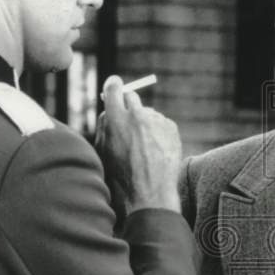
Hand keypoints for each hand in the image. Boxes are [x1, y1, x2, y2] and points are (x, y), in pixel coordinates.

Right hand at [95, 75, 181, 214]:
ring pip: (147, 113)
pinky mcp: (171, 127)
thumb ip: (105, 126)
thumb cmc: (121, 174)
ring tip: (143, 146)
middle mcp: (136, 114)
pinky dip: (157, 132)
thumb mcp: (103, 150)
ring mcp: (156, 120)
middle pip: (131, 96)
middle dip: (128, 104)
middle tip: (127, 116)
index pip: (114, 88)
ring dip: (144, 122)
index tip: (115, 84)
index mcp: (115, 118)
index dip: (113, 85)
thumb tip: (109, 109)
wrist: (150, 190)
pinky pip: (161, 123)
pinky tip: (155, 150)